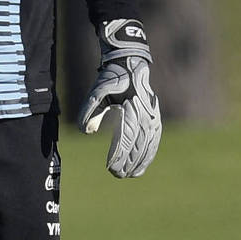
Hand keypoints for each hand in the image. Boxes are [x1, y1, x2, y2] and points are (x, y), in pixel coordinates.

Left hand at [78, 18, 161, 177]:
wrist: (131, 64)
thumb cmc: (112, 79)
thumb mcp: (97, 91)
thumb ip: (89, 110)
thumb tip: (85, 131)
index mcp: (132, 109)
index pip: (125, 139)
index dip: (119, 155)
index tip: (110, 168)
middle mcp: (146, 115)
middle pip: (138, 145)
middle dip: (128, 162)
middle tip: (117, 175)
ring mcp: (153, 117)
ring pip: (149, 145)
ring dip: (141, 161)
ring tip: (132, 174)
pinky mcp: (155, 118)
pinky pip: (154, 140)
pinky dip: (149, 153)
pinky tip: (143, 164)